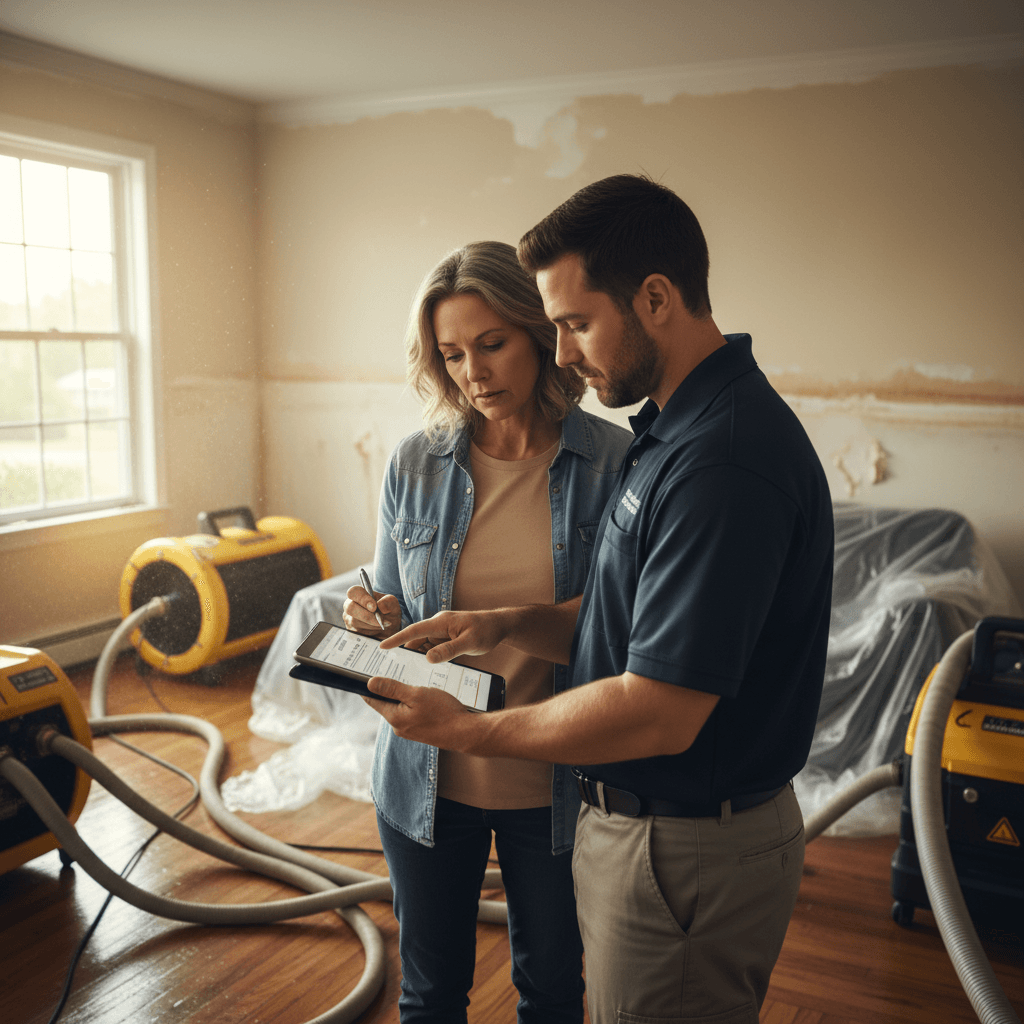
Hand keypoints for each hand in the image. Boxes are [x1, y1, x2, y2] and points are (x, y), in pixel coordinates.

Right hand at [343, 585, 400, 639]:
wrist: (390, 628)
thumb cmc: (389, 612)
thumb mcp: (393, 604)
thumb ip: (388, 601)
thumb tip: (380, 605)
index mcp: (359, 594)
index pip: (353, 592)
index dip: (362, 599)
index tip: (374, 607)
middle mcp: (350, 605)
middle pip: (351, 608)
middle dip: (367, 615)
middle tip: (381, 620)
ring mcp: (349, 619)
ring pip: (355, 622)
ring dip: (372, 624)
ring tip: (384, 625)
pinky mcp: (351, 631)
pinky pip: (358, 632)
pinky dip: (371, 632)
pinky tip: (378, 630)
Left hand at [362, 676, 476, 747]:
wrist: (466, 732)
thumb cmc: (443, 712)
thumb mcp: (416, 694)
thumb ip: (392, 689)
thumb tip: (370, 683)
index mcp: (394, 718)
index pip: (372, 700)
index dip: (367, 685)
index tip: (364, 672)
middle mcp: (399, 726)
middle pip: (386, 702)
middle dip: (389, 687)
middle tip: (394, 669)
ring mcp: (410, 729)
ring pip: (401, 706)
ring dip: (404, 694)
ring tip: (413, 680)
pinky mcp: (421, 729)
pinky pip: (411, 712)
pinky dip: (414, 702)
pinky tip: (425, 694)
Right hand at [379, 609, 510, 662]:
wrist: (499, 625)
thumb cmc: (486, 631)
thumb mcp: (469, 643)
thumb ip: (449, 650)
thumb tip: (428, 658)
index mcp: (441, 622)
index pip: (414, 630)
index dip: (397, 639)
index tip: (382, 646)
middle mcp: (439, 625)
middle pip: (416, 639)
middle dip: (404, 651)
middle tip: (390, 666)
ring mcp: (442, 631)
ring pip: (424, 645)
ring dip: (417, 656)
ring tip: (405, 671)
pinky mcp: (446, 638)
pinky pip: (433, 648)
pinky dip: (428, 657)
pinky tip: (424, 669)